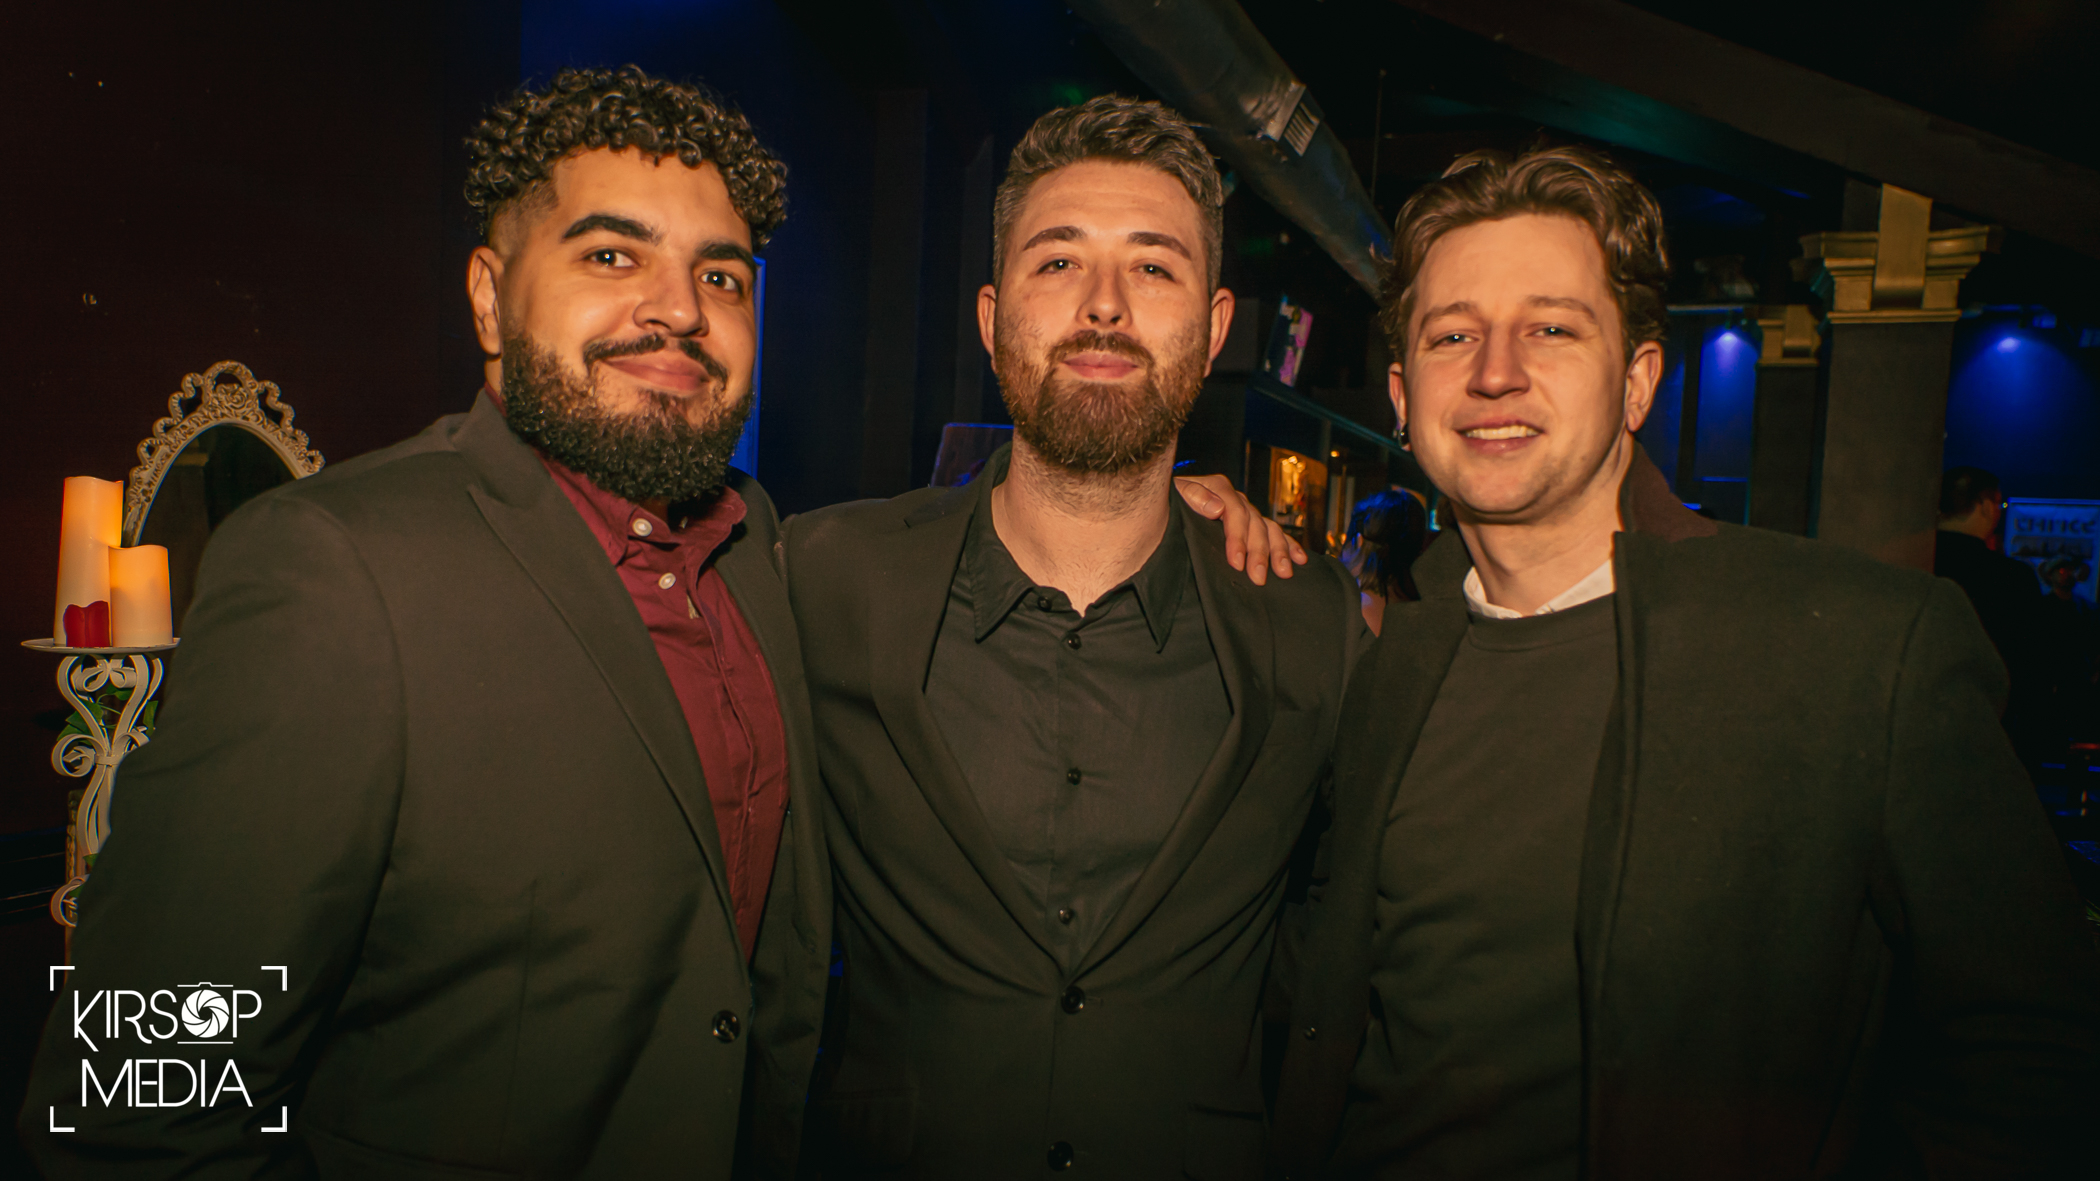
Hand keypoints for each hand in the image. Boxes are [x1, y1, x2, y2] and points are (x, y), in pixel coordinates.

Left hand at [1174, 474, 1306, 584]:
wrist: (1158, 507)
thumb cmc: (1164, 505)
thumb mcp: (1173, 496)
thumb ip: (1193, 497)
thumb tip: (1217, 508)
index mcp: (1216, 488)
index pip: (1234, 510)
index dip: (1237, 537)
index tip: (1236, 562)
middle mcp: (1234, 499)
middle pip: (1254, 522)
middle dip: (1258, 551)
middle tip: (1258, 577)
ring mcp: (1244, 512)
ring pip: (1268, 528)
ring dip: (1278, 551)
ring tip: (1284, 573)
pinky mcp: (1249, 526)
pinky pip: (1274, 533)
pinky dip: (1289, 546)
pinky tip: (1300, 560)